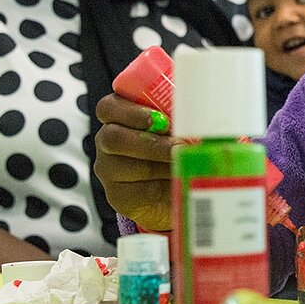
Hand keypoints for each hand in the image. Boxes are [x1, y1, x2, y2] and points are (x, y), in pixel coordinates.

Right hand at [94, 93, 177, 231]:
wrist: (172, 185)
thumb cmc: (173, 145)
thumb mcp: (176, 124)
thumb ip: (178, 115)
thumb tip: (198, 115)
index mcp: (117, 116)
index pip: (109, 108)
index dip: (132, 112)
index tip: (161, 119)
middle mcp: (107, 141)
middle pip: (113, 138)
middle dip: (152, 142)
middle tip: (180, 146)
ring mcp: (109, 169)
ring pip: (128, 166)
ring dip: (162, 165)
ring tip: (186, 163)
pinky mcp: (118, 195)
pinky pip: (138, 191)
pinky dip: (164, 187)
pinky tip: (178, 182)